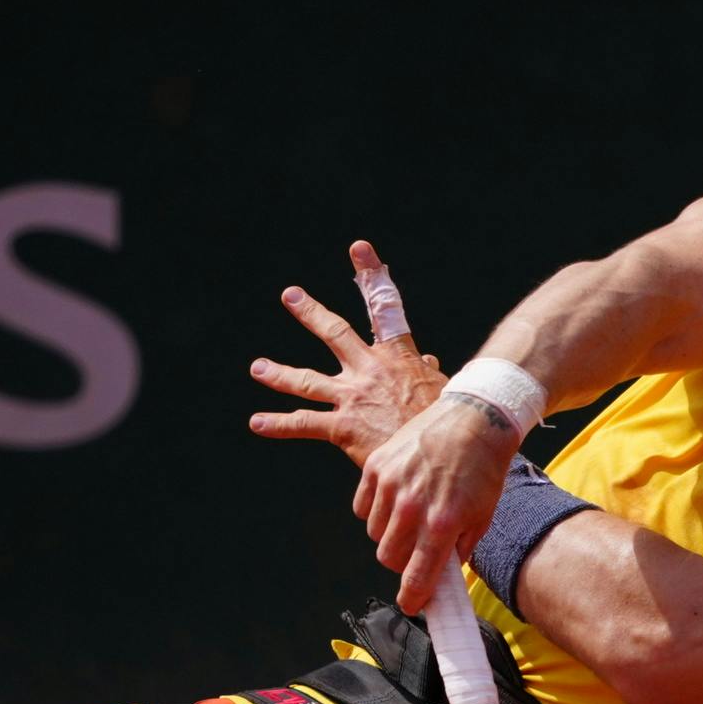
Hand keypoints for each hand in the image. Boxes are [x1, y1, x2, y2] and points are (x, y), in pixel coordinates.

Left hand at [245, 239, 443, 467]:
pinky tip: (257, 422)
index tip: (359, 249)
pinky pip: (303, 422)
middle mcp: (369, 370)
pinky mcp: (342, 427)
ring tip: (258, 368)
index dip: (372, 275)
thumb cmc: (445, 425)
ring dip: (279, 373)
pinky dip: (278, 423)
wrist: (438, 455)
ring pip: (306, 380)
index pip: (385, 307)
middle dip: (310, 312)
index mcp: (397, 357)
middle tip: (291, 296)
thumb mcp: (442, 392)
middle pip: (334, 332)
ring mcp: (352, 397)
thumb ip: (427, 372)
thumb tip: (429, 360)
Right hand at [353, 373, 519, 611]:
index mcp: (442, 524)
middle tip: (415, 552)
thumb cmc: (483, 467)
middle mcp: (412, 507)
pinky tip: (394, 503)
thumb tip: (442, 574)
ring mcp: (390, 485)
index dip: (412, 597)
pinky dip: (375, 512)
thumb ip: (459, 550)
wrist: (474, 419)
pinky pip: (363, 507)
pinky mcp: (376, 466)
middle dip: (402, 562)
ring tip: (409, 521)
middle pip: (388, 557)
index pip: (417, 576)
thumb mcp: (482, 516)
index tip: (411, 604)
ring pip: (375, 534)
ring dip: (390, 536)